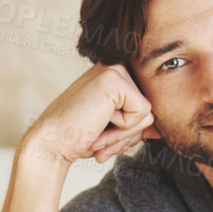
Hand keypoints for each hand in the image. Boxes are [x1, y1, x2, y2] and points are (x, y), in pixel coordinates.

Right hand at [20, 63, 161, 166]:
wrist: (51, 144)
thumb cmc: (78, 138)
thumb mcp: (115, 130)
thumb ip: (138, 124)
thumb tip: (161, 128)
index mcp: (115, 76)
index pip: (146, 106)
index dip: (130, 131)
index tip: (100, 135)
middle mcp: (115, 66)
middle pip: (150, 109)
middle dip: (128, 134)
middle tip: (97, 135)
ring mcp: (114, 69)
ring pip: (148, 114)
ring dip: (123, 134)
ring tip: (95, 130)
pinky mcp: (114, 79)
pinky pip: (141, 113)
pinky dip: (121, 130)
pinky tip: (96, 124)